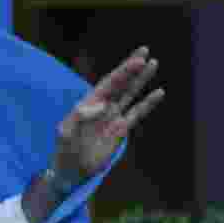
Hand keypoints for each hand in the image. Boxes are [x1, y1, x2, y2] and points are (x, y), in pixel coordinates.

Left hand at [52, 46, 165, 181]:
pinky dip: (147, 103)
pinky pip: (136, 113)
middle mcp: (101, 106)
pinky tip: (159, 92)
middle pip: (119, 83)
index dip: (122, 72)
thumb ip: (80, 117)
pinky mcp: (120, 130)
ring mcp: (112, 117)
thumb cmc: (64, 151)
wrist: (71, 172)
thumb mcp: (66, 133)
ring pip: (129, 94)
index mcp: (88, 103)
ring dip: (140, 79)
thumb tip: (100, 104)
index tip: (136, 61)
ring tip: (153, 63)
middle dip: (131, 68)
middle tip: (145, 51)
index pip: (107, 83)